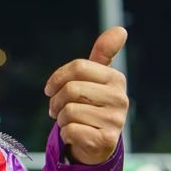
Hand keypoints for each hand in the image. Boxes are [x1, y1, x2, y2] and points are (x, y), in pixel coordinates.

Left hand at [44, 27, 128, 164]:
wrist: (97, 141)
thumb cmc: (91, 103)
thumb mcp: (96, 77)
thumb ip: (103, 53)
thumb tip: (120, 29)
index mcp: (116, 78)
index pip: (78, 67)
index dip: (56, 78)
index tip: (49, 88)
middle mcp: (121, 98)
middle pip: (71, 89)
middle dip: (55, 101)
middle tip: (55, 109)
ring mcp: (116, 120)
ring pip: (68, 111)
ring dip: (60, 118)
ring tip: (69, 121)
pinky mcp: (106, 140)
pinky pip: (70, 130)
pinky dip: (65, 133)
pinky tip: (76, 134)